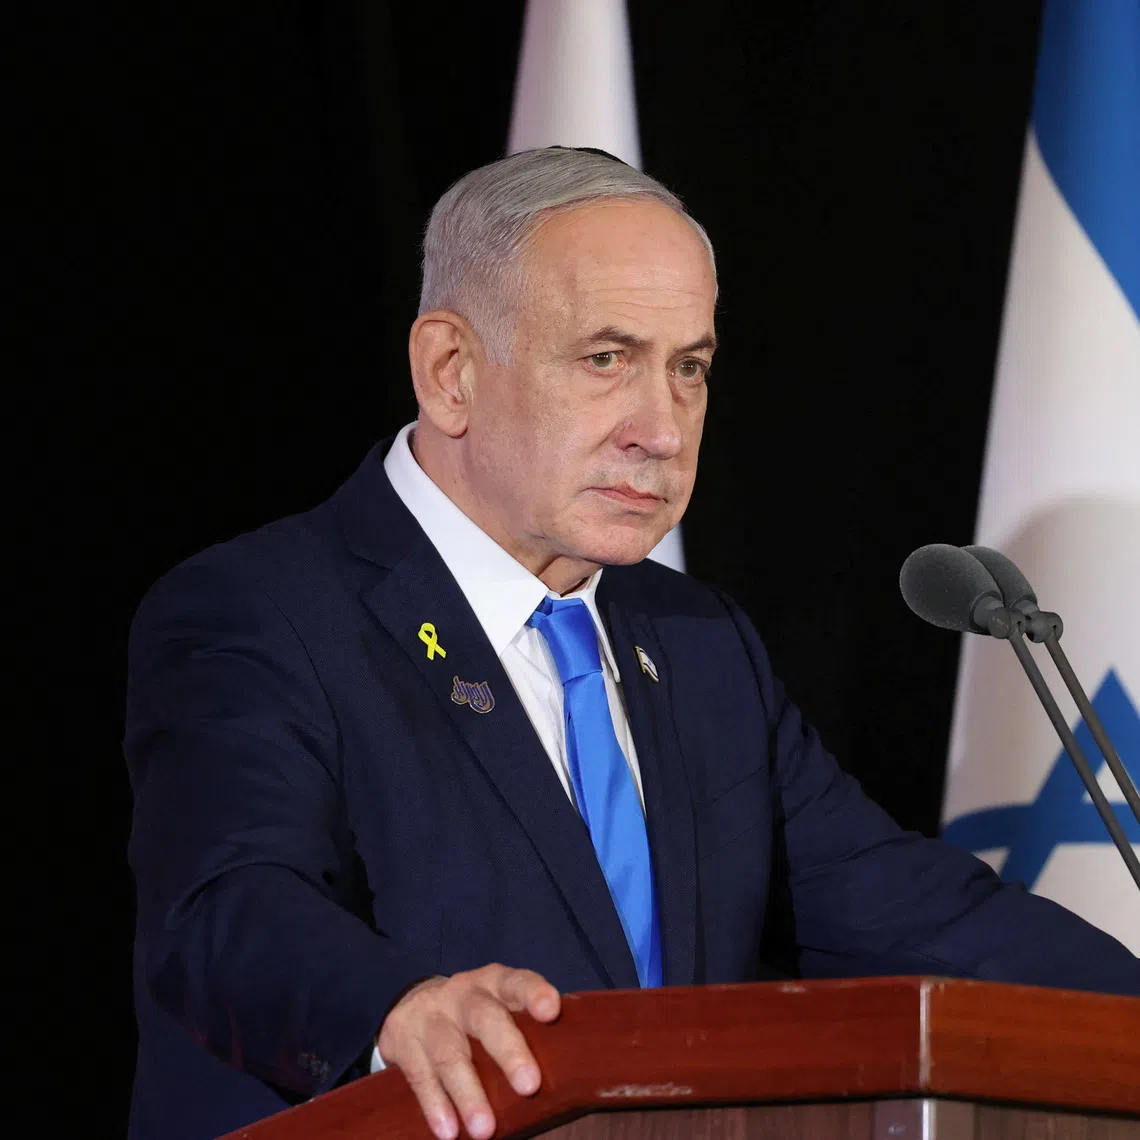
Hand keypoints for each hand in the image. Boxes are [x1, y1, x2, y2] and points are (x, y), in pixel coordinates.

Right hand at [377, 964, 560, 1139]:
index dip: (534, 993)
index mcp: (495, 983)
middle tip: (530, 1085)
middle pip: (486, 1018)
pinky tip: (449, 1131)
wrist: (412, 1004)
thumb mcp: (499, 1007)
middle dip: (508, 1051)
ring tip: (486, 1129)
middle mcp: (463, 994)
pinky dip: (435, 1106)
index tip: (551, 1011)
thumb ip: (525, 1028)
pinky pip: (420, 1076)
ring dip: (468, 1093)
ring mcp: (431, 1015)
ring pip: (450, 1053)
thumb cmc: (475, 1015)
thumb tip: (570, 1073)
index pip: (518, 982)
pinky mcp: (402, 1039)